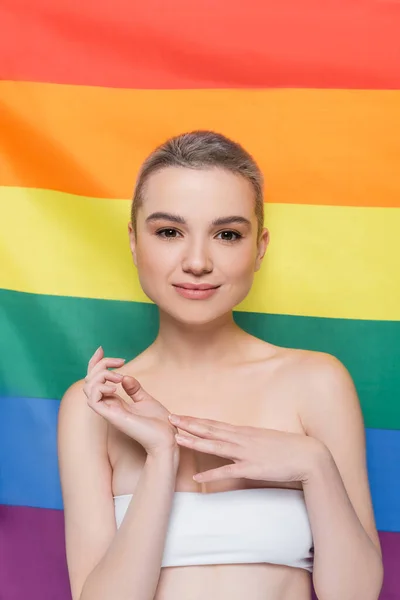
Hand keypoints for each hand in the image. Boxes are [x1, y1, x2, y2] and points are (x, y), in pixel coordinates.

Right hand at [83, 346, 178, 459]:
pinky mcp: (112, 416)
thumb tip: (125, 377)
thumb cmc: (158, 423)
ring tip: (119, 376)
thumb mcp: (146, 399)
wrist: (166, 438)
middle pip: (89, 380)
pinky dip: (100, 387)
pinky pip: (93, 399)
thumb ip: (134, 389)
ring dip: (101, 374)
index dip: (96, 363)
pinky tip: (115, 386)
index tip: (102, 349)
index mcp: (115, 402)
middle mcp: (109, 406)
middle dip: (100, 364)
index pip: (96, 381)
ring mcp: (109, 411)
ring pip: (88, 387)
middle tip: (121, 362)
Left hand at [169, 414, 321, 483]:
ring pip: (215, 445)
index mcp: (243, 431)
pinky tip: (197, 477)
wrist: (308, 455)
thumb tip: (234, 441)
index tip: (179, 415)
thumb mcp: (263, 439)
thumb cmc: (287, 448)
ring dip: (195, 442)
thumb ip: (247, 440)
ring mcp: (245, 452)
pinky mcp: (252, 468)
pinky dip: (211, 474)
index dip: (195, 420)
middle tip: (169, 418)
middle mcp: (241, 438)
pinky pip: (228, 472)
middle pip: (210, 429)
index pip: (214, 424)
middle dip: (188, 424)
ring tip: (176, 438)